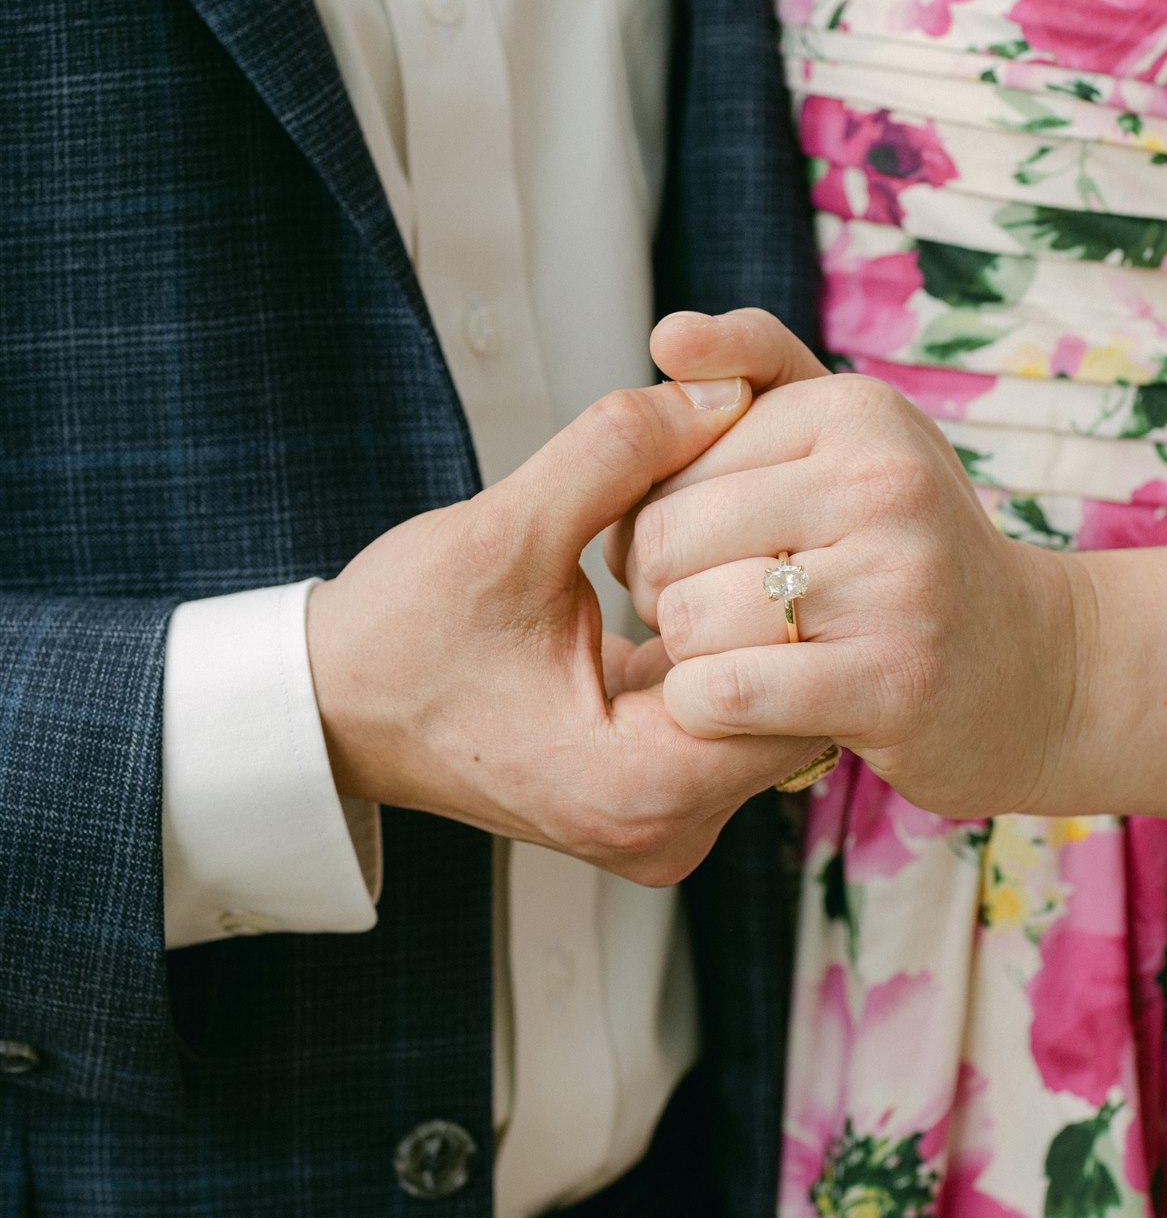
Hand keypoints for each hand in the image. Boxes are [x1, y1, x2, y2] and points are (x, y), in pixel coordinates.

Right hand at [307, 377, 832, 884]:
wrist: (328, 708)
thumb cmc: (396, 638)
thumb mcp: (505, 528)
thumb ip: (617, 451)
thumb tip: (722, 387)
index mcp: (638, 788)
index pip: (787, 684)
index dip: (786, 581)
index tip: (780, 500)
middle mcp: (665, 829)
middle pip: (786, 700)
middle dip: (777, 596)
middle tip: (779, 499)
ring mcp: (660, 820)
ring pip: (760, 703)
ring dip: (749, 617)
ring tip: (735, 531)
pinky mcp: (649, 795)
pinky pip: (721, 713)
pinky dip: (717, 644)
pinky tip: (702, 576)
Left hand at [605, 311, 1079, 818]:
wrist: (1033, 670)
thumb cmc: (905, 546)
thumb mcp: (848, 432)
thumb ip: (755, 365)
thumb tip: (665, 336)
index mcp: (858, 408)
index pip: (666, 458)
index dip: (649, 516)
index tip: (695, 554)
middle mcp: (883, 482)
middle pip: (663, 538)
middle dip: (655, 589)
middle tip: (700, 615)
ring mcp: (897, 584)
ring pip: (687, 617)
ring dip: (682, 657)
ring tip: (728, 657)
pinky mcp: (894, 682)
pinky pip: (725, 693)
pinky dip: (702, 710)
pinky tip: (730, 710)